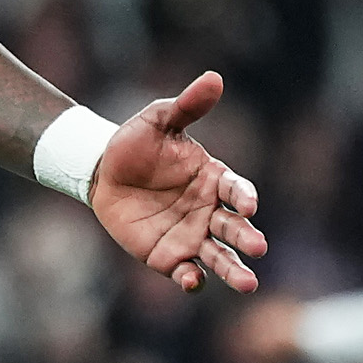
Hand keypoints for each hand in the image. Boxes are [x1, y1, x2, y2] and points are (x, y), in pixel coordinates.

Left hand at [85, 71, 268, 293]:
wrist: (103, 172)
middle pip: (234, 227)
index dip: (244, 197)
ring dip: (233, 269)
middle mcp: (209, 210)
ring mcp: (190, 235)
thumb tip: (213, 78)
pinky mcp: (167, 256)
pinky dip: (191, 278)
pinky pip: (184, 271)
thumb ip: (186, 107)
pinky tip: (193, 281)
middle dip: (246, 238)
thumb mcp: (158, 121)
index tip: (249, 205)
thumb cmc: (135, 144)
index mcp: (214, 178)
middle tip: (258, 248)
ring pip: (218, 255)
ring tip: (248, 284)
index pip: (236, 189)